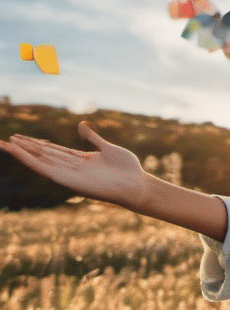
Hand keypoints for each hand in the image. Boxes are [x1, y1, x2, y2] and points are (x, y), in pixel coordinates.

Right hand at [0, 122, 146, 206]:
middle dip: (25, 147)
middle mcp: (72, 168)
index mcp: (80, 160)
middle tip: (5, 140)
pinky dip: (32, 162)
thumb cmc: (127, 169)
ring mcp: (69, 175)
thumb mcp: (108, 148)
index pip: (53, 150)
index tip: (21, 137)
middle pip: (43, 155)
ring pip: (41, 162)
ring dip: (23, 153)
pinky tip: (21, 154)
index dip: (37, 144)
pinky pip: (47, 170)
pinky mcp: (70, 182)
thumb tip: (81, 125)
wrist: (136, 185)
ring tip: (6, 145)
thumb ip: (93, 138)